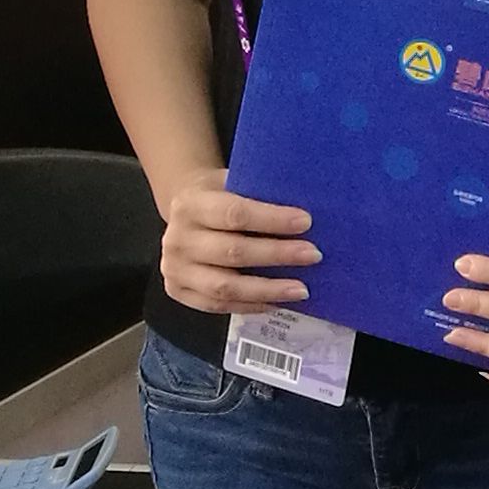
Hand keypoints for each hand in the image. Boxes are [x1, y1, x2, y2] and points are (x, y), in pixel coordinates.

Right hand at [159, 165, 316, 317]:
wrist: (183, 214)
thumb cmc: (218, 196)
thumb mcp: (231, 183)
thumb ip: (258, 196)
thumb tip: (304, 217)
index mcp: (189, 205)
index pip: (234, 214)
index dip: (271, 220)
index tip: (306, 222)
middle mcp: (177, 239)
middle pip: (232, 252)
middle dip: (277, 255)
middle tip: (313, 255)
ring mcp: (175, 269)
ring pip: (225, 287)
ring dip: (268, 289)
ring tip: (301, 289)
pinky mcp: (178, 292)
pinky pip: (218, 306)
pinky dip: (251, 305)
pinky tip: (278, 302)